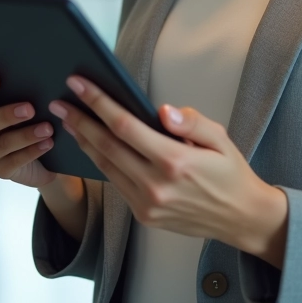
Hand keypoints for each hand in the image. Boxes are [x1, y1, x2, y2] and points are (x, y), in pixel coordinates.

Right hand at [0, 73, 57, 187]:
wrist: (44, 156)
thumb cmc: (33, 119)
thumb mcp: (28, 103)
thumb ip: (25, 89)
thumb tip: (39, 72)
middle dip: (6, 115)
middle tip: (30, 108)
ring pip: (2, 143)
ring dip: (26, 135)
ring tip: (47, 128)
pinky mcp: (1, 170)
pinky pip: (14, 162)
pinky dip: (32, 151)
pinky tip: (48, 143)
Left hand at [50, 76, 287, 265]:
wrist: (242, 218)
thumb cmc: (230, 173)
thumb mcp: (221, 138)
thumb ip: (191, 121)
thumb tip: (162, 111)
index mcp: (175, 161)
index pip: (124, 126)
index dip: (98, 103)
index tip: (79, 84)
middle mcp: (156, 185)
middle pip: (106, 146)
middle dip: (80, 121)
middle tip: (59, 102)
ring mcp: (147, 204)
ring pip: (105, 166)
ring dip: (84, 142)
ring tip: (68, 120)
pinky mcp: (144, 215)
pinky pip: (116, 183)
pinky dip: (101, 162)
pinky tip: (91, 146)